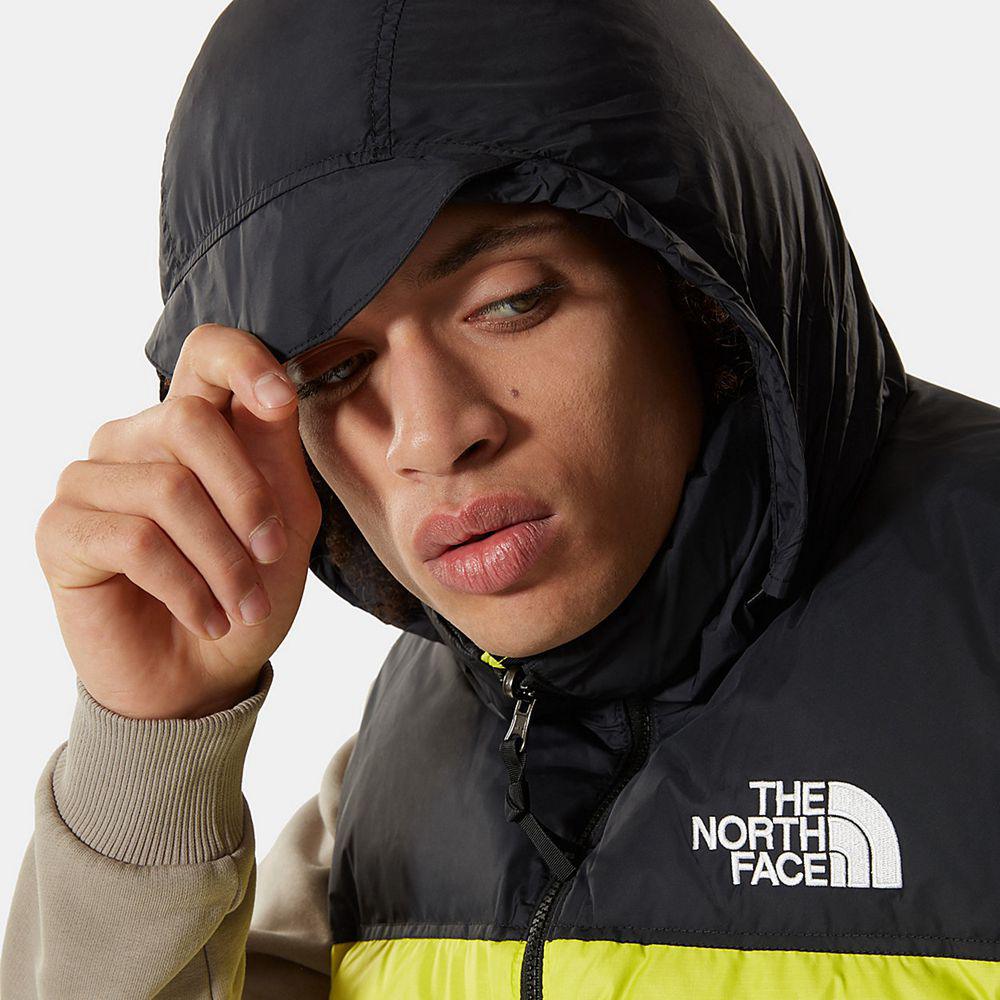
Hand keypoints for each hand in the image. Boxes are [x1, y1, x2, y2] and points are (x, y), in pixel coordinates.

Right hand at [35, 324, 323, 718]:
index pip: (205, 352)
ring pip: (168, 489)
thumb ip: (276, 456)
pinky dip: (188, 588)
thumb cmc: (248, 591)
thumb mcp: (285, 523)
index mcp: (195, 425)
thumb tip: (274, 392)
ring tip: (243, 606)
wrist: (203, 676)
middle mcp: (134, 438)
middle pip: (190, 421)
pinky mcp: (60, 529)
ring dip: (224, 560)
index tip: (281, 400)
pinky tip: (207, 618)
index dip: (243, 361)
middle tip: (273, 557)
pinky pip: (134, 540)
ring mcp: (91, 479)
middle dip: (247, 498)